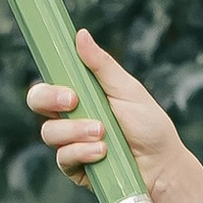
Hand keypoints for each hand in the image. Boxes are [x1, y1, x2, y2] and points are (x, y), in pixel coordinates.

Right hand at [28, 28, 202, 202]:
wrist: (164, 166)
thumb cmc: (149, 126)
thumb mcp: (128, 91)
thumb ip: (103, 66)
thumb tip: (81, 34)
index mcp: (81, 95)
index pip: (48, 84)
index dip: (49, 85)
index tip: (70, 91)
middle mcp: (71, 117)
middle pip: (38, 103)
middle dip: (50, 100)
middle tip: (74, 102)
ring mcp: (71, 143)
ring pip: (50, 133)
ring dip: (75, 131)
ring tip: (103, 134)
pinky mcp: (76, 168)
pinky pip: (63, 159)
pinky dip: (81, 153)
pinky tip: (102, 153)